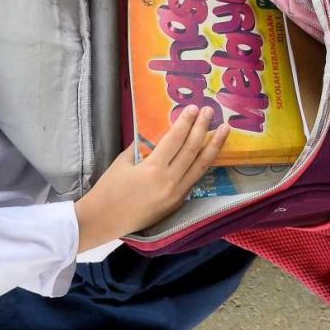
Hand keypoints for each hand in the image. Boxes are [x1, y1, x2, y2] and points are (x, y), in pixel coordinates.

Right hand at [73, 105, 228, 251]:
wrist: (104, 221)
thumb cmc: (108, 190)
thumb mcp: (122, 162)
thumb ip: (142, 146)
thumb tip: (158, 132)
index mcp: (153, 169)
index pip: (175, 140)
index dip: (186, 122)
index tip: (193, 108)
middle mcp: (169, 181)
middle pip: (192, 149)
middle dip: (203, 128)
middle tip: (210, 111)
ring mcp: (177, 194)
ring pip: (201, 166)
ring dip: (214, 146)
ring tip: (225, 130)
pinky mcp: (179, 203)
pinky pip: (195, 179)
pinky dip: (204, 164)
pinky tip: (211, 152)